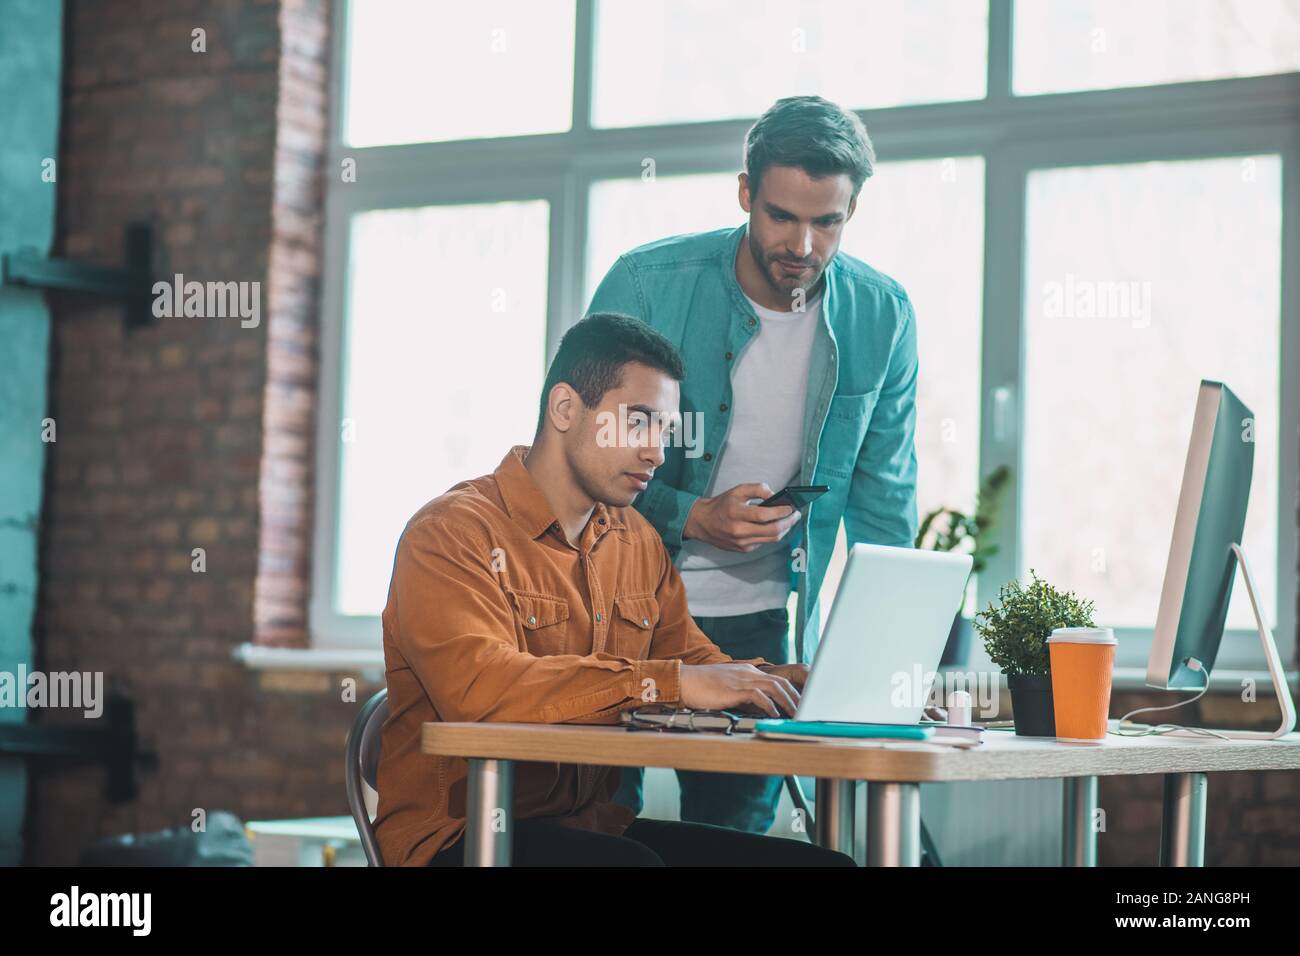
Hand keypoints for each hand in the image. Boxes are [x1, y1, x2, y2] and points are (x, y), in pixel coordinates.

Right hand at [679, 662, 799, 717]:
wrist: (685, 681)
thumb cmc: (704, 686)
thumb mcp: (729, 688)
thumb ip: (746, 695)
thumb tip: (761, 708)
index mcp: (749, 672)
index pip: (777, 680)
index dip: (792, 693)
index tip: (801, 705)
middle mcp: (749, 673)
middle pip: (781, 682)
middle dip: (796, 697)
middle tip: (805, 711)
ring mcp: (742, 680)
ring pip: (774, 687)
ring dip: (788, 702)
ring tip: (796, 714)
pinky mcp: (734, 689)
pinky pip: (758, 696)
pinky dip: (769, 706)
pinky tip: (774, 715)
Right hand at [682, 483, 800, 552]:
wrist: (702, 522)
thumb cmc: (722, 505)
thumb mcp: (737, 490)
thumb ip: (757, 488)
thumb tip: (774, 494)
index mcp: (736, 513)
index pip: (764, 515)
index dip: (781, 512)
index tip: (791, 507)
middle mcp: (739, 530)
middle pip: (772, 531)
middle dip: (788, 523)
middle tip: (796, 515)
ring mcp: (741, 542)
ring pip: (771, 539)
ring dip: (784, 530)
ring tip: (789, 520)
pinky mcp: (743, 549)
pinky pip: (763, 543)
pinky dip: (771, 535)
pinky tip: (775, 526)